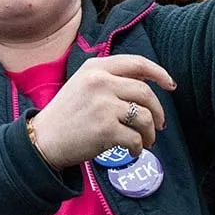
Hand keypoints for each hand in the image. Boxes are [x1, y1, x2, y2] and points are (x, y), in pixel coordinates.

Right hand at [27, 54, 175, 170]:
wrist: (44, 139)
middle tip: (159, 125)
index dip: (159, 73)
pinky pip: (136, 139)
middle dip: (158, 111)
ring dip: (150, 133)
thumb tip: (148, 81)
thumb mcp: (84, 84)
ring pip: (145, 117)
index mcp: (95, 67)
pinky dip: (139, 148)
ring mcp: (103, 105)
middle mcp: (99, 82)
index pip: (137, 63)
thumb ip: (110, 78)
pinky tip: (133, 151)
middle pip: (145, 92)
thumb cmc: (67, 113)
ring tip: (146, 141)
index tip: (171, 85)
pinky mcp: (105, 129)